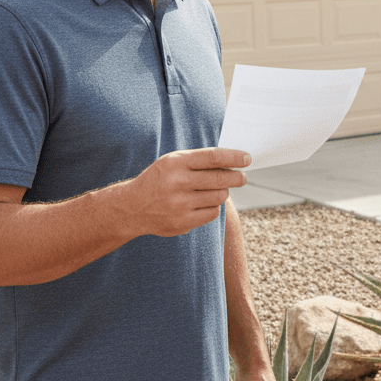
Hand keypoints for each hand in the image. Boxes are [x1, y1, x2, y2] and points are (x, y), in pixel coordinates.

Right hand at [123, 147, 249, 238]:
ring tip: (214, 190)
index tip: (247, 159)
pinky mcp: (181, 222)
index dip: (234, 158)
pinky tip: (203, 203)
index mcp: (176, 162)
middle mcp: (177, 182)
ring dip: (222, 193)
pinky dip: (213, 207)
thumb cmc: (160, 179)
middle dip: (236, 177)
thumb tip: (234, 163)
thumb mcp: (173, 162)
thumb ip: (199, 161)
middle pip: (220, 179)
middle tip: (242, 177)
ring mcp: (179, 204)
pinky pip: (212, 213)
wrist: (132, 207)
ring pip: (218, 197)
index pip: (213, 157)